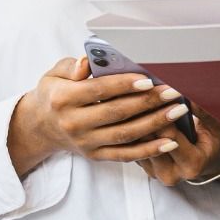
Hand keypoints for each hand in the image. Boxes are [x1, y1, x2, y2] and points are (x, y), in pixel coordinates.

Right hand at [7, 58, 206, 171]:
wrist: (41, 126)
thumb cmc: (55, 92)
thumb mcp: (54, 74)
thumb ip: (72, 66)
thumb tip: (87, 63)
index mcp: (63, 99)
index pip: (98, 91)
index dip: (124, 85)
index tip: (149, 80)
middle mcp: (74, 123)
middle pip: (117, 113)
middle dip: (149, 102)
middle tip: (174, 92)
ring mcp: (85, 142)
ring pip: (125, 135)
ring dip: (155, 124)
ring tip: (178, 111)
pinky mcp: (95, 156)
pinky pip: (126, 155)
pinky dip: (150, 150)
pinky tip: (171, 142)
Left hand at [133, 101, 219, 189]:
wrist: (214, 161)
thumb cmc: (218, 142)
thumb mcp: (218, 127)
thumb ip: (204, 113)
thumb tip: (189, 95)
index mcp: (191, 165)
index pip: (170, 136)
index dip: (164, 113)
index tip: (159, 93)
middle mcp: (171, 174)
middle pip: (149, 141)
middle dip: (146, 115)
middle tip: (141, 91)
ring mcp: (156, 174)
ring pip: (138, 143)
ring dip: (136, 121)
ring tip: (135, 98)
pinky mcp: (146, 168)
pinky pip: (135, 146)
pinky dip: (135, 128)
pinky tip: (134, 111)